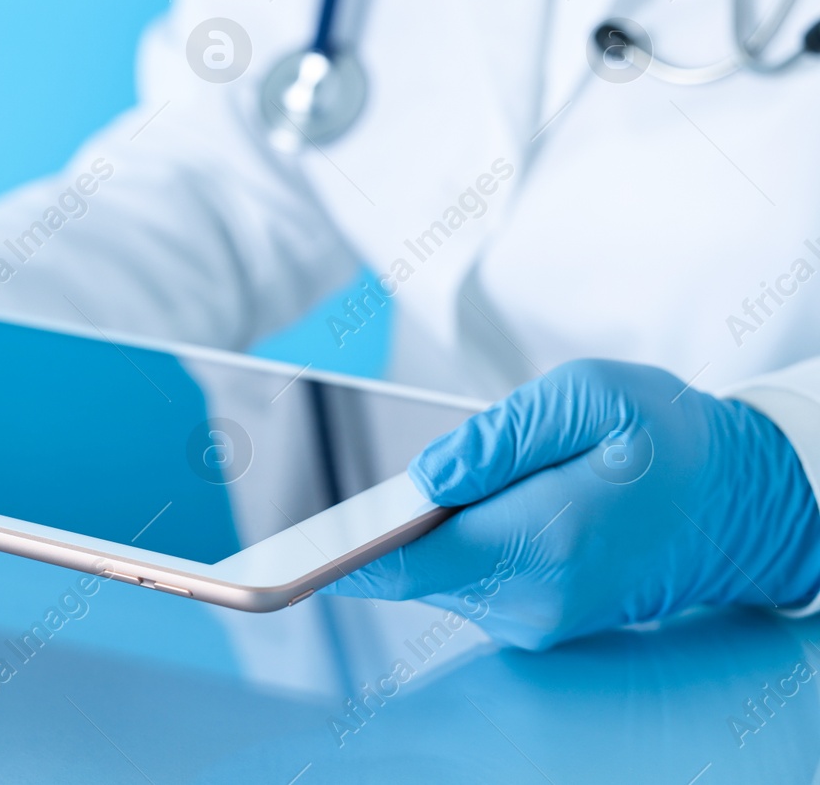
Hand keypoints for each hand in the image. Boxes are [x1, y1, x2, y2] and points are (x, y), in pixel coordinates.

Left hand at [325, 359, 819, 648]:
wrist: (743, 503)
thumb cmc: (671, 439)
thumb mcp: (592, 396)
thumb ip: (501, 434)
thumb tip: (426, 473)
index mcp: (539, 545)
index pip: (402, 564)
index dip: (332, 555)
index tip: (271, 551)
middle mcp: (527, 601)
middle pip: (402, 566)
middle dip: (368, 522)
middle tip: (312, 487)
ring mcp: (529, 617)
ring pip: (427, 570)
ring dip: (414, 526)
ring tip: (428, 479)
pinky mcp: (529, 614)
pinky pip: (457, 573)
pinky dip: (443, 538)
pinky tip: (455, 501)